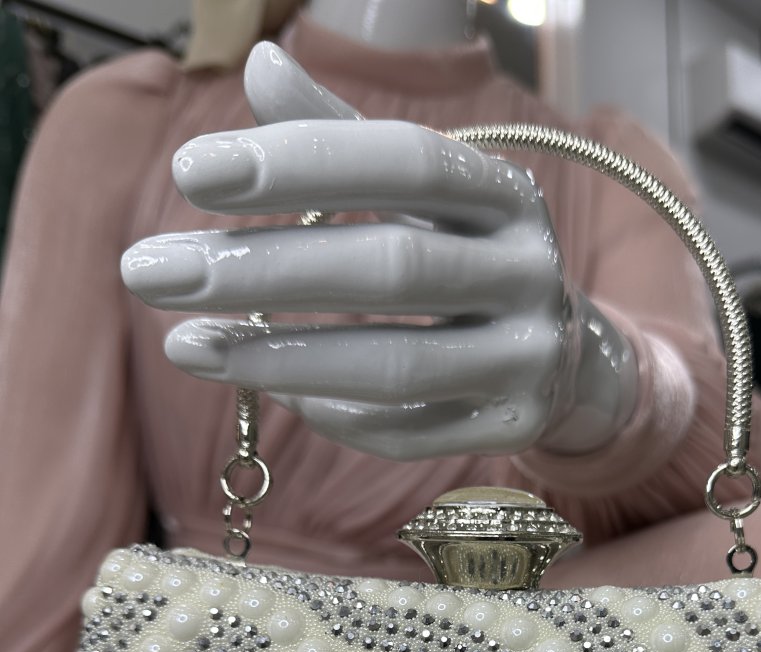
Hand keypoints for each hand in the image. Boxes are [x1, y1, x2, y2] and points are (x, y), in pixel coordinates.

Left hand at [120, 42, 637, 461]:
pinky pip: (409, 431)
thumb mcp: (417, 195)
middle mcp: (529, 271)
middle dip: (261, 271)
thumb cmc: (462, 257)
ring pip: (397, 363)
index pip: (403, 161)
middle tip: (149, 273)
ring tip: (186, 346)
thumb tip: (260, 64)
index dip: (301, 164)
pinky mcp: (514, 426)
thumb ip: (340, 140)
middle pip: (391, 269)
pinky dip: (335, 414)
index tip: (191, 173)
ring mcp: (527, 356)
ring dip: (279, 358)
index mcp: (504, 191)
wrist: (564, 356)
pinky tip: (273, 391)